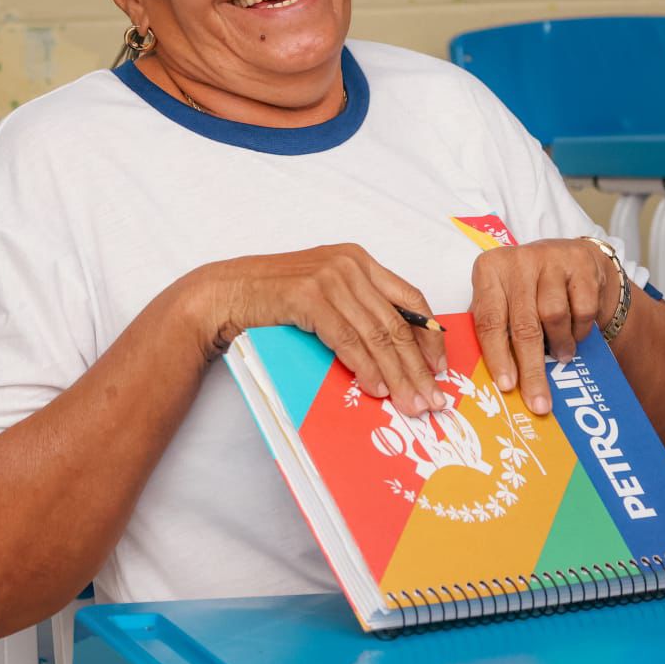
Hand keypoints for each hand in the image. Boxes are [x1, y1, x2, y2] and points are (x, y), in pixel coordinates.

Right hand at [199, 245, 447, 415]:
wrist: (224, 294)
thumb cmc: (273, 300)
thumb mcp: (326, 296)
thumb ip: (359, 312)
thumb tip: (396, 355)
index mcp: (360, 261)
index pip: (411, 299)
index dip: (429, 338)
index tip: (440, 369)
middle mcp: (350, 264)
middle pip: (398, 323)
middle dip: (418, 367)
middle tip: (432, 399)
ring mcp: (330, 278)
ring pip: (377, 335)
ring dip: (397, 375)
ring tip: (410, 402)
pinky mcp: (309, 296)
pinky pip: (348, 339)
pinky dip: (365, 367)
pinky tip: (376, 388)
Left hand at [469, 239, 617, 414]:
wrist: (571, 259)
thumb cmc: (529, 288)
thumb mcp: (504, 298)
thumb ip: (494, 329)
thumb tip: (491, 380)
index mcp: (489, 271)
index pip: (489, 321)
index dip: (498, 357)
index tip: (507, 387)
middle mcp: (517, 261)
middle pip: (523, 325)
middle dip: (531, 369)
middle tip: (538, 402)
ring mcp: (550, 259)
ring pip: (554, 317)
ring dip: (560, 345)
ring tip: (562, 356)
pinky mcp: (580, 263)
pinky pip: (582, 309)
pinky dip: (579, 330)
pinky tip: (575, 332)